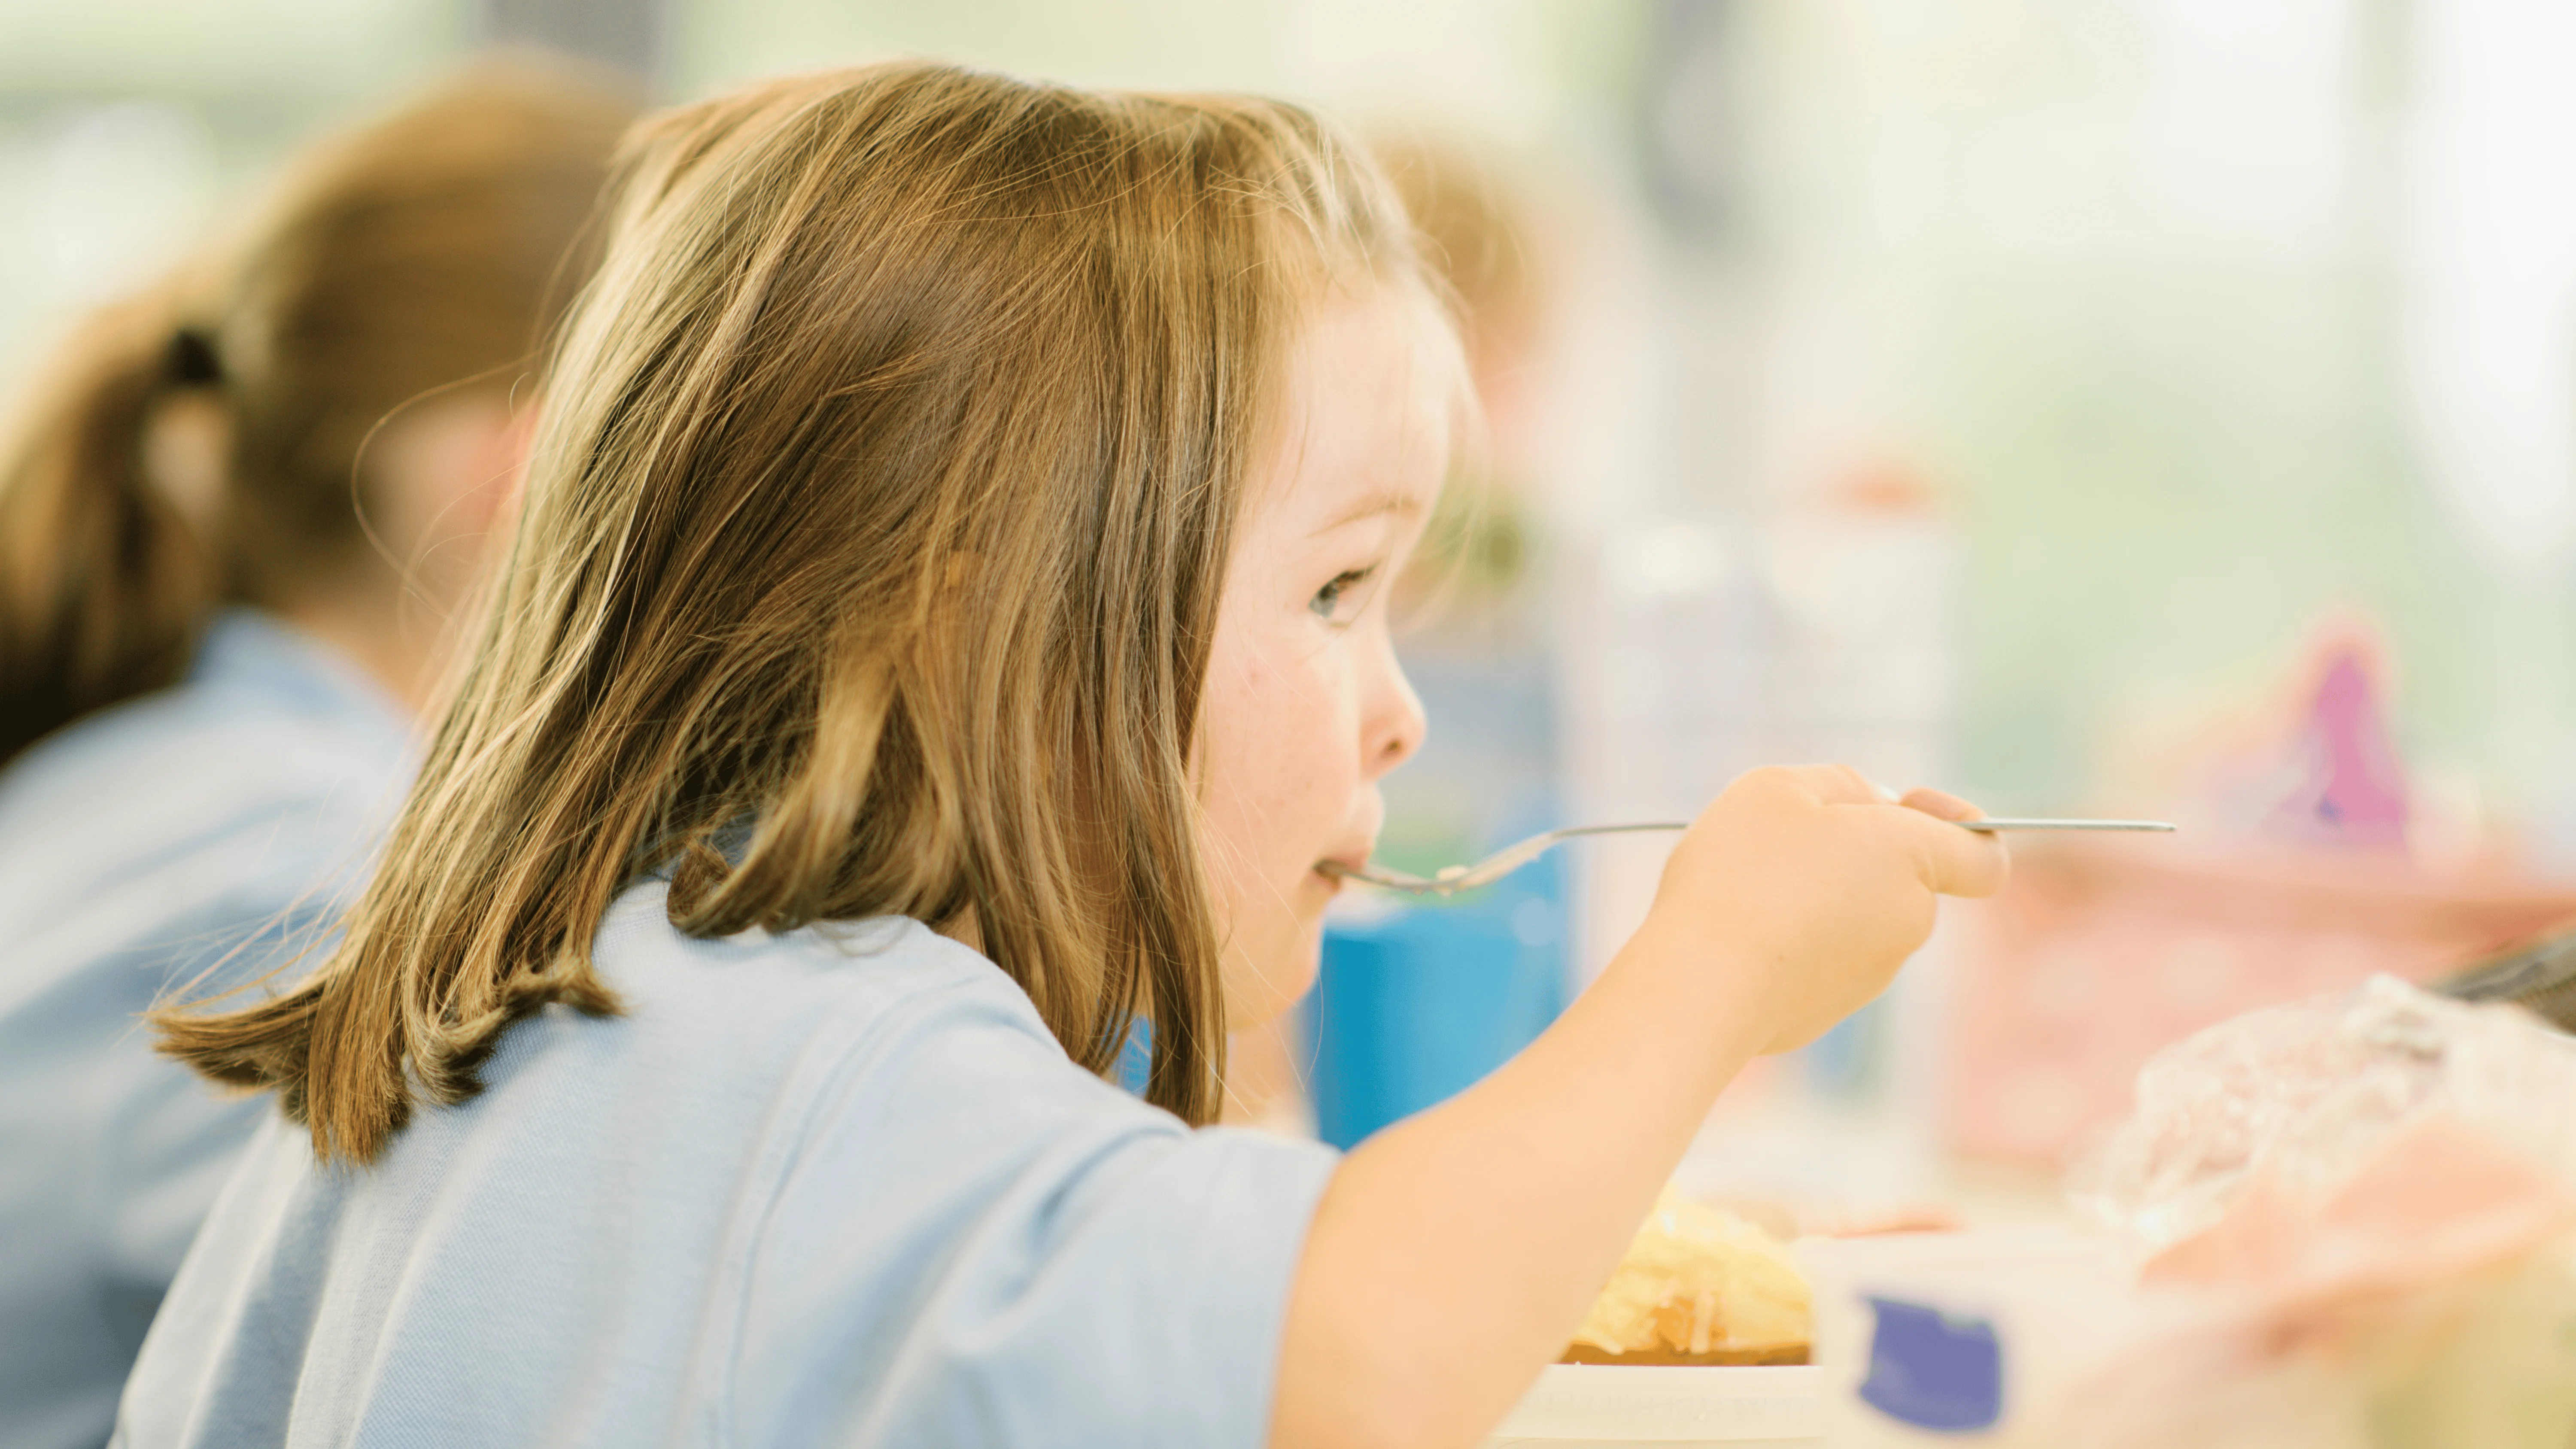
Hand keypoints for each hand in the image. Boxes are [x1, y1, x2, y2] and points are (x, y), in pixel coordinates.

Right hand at [1632, 764, 2008, 1053]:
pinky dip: (1790, 940)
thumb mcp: (1780, 787)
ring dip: (1817, 895)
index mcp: (1910, 858)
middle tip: (1783, 836)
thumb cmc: (1740, 872)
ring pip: (1855, 918)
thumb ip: (1843, 784)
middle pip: (1902, 877)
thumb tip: (1876, 807)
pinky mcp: (1826, 1013)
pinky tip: (1739, 931)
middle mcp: (1907, 923)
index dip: (1961, 824)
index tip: (1909, 805)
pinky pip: (1818, 960)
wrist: (1700, 982)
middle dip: (1855, 852)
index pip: (1984, 857)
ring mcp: (1870, 976)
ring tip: (1748, 886)